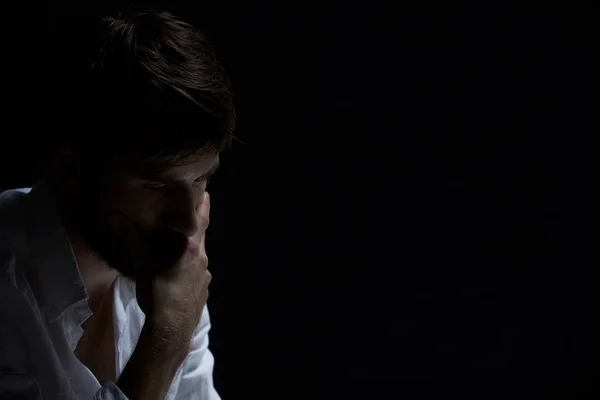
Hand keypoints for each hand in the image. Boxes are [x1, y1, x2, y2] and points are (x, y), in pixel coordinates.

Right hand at [110, 191, 211, 341]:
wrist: (171, 330)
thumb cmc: (159, 293)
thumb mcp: (143, 264)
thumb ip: (130, 240)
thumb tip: (113, 217)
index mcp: (193, 249)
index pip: (201, 219)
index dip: (203, 204)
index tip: (205, 191)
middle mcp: (203, 260)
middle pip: (200, 237)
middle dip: (193, 227)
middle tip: (184, 217)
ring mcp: (204, 278)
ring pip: (198, 256)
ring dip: (189, 250)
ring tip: (176, 247)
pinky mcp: (202, 292)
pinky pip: (196, 273)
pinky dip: (188, 268)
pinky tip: (177, 274)